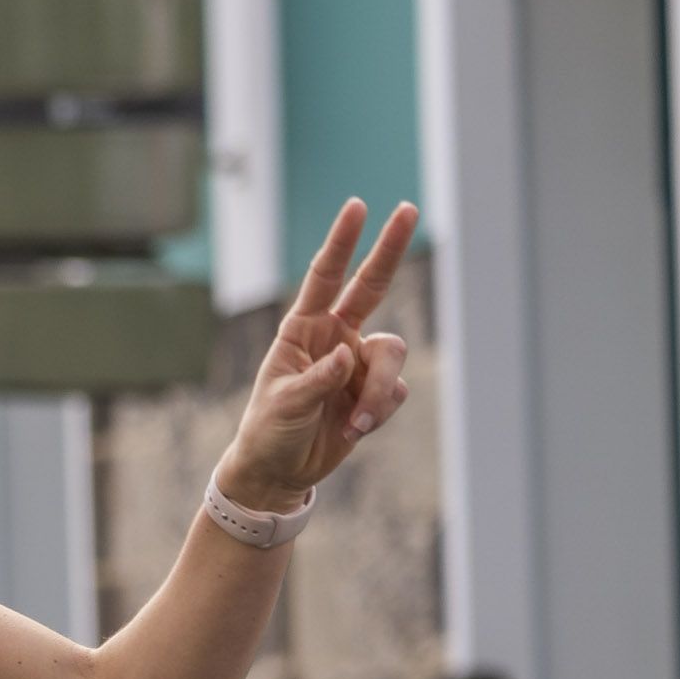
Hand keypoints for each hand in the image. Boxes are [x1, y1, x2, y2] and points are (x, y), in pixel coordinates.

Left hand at [215, 199, 418, 509]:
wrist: (280, 471)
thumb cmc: (270, 430)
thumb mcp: (285, 405)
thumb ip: (318, 380)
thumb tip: (349, 357)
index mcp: (303, 330)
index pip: (325, 278)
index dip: (341, 242)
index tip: (357, 207)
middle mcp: (335, 337)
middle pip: (371, 285)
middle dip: (389, 249)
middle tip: (408, 208)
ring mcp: (358, 363)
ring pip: (391, 356)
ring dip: (379, 392)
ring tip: (355, 424)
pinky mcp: (374, 392)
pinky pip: (395, 392)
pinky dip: (378, 413)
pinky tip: (354, 429)